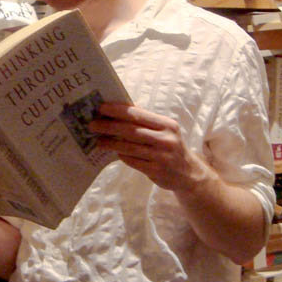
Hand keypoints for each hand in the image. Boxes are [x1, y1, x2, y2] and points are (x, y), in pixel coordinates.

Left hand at [89, 103, 208, 194]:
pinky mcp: (155, 170)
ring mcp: (161, 156)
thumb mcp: (164, 130)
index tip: (101, 108)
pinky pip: (132, 160)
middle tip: (92, 124)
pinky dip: (121, 155)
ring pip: (129, 147)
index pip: (138, 114)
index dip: (118, 110)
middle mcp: (165, 138)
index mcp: (166, 124)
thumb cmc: (170, 147)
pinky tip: (114, 152)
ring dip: (111, 143)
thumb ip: (146, 120)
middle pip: (131, 130)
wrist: (188, 173)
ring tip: (98, 140)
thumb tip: (120, 108)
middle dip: (109, 126)